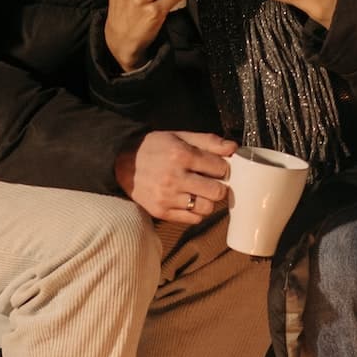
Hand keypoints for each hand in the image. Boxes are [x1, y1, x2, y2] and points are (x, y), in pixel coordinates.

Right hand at [113, 129, 234, 223]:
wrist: (122, 163)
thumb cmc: (155, 148)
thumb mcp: (180, 136)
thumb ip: (209, 141)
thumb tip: (233, 148)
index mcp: (181, 155)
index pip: (220, 168)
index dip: (223, 168)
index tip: (216, 168)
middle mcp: (174, 178)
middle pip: (217, 192)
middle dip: (219, 186)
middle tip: (212, 182)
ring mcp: (167, 197)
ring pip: (207, 208)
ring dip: (208, 201)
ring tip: (200, 192)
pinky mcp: (161, 212)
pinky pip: (193, 219)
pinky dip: (196, 212)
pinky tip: (190, 201)